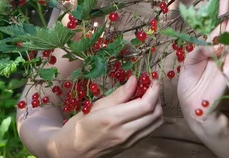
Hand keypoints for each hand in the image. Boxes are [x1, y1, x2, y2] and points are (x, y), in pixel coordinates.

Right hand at [46, 76, 163, 157]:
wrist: (70, 153)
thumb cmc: (78, 127)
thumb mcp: (95, 106)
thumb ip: (118, 94)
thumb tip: (134, 80)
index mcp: (114, 119)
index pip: (146, 104)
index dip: (154, 90)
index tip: (152, 79)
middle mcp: (125, 132)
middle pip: (155, 114)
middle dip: (157, 97)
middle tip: (151, 86)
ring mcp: (129, 141)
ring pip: (155, 124)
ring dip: (156, 108)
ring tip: (148, 96)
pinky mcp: (130, 146)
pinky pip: (149, 130)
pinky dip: (151, 118)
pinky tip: (143, 109)